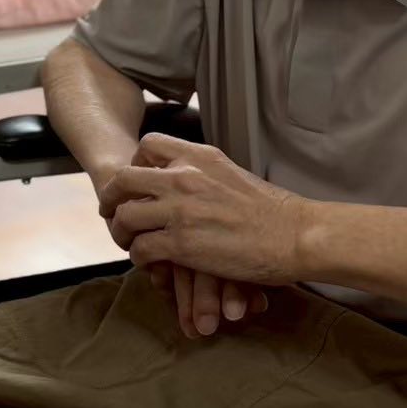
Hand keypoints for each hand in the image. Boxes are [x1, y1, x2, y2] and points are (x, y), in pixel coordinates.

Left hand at [94, 156, 268, 338]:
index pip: (147, 144)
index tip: (138, 183)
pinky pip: (140, 249)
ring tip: (129, 241)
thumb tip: (182, 175)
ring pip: (124, 216)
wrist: (295, 235)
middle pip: (123, 179)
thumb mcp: (230, 172)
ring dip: (122, 232)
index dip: (135, 163)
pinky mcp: (181, 244)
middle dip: (111, 197)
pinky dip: (140, 258)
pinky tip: (152, 263)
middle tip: (111, 211)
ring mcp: (179, 210)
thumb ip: (201, 171)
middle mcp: (182, 177)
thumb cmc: (271, 210)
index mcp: (197, 156)